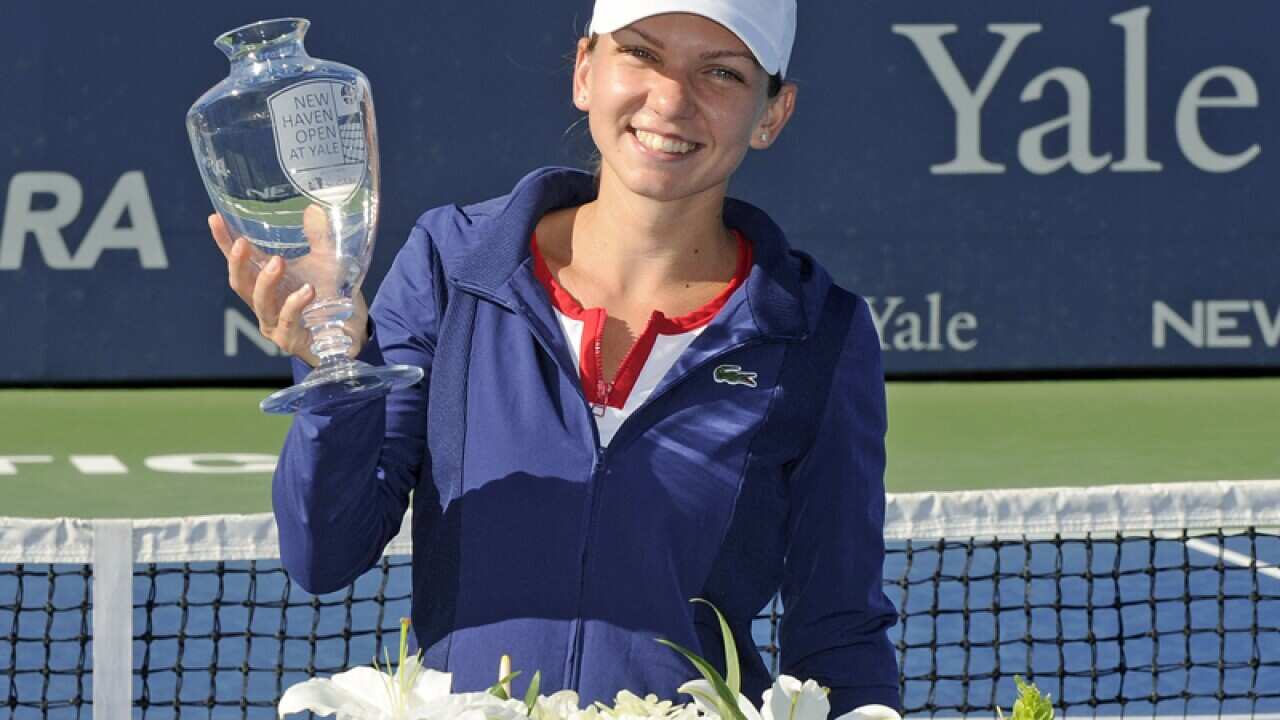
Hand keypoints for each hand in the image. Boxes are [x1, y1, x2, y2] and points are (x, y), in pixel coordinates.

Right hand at [209, 206, 368, 366]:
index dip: (224, 242)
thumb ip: (319, 238)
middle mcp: (264, 304)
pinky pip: (288, 320)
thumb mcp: (326, 263)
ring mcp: (274, 324)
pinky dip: (295, 304)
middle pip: (240, 284)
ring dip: (266, 282)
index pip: (240, 261)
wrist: (352, 332)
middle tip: (242, 243)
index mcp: (266, 283)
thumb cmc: (331, 297)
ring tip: (278, 262)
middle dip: (237, 264)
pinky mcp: (290, 340)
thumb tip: (314, 208)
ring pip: (260, 302)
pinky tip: (307, 291)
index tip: (214, 218)